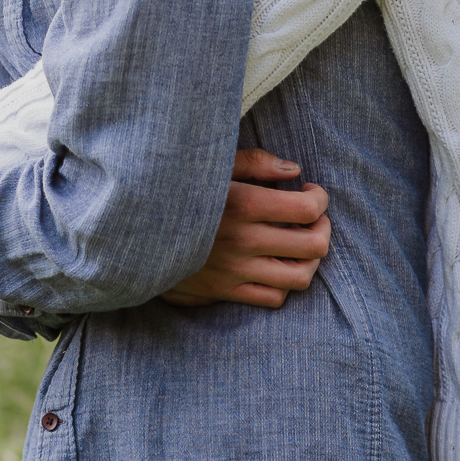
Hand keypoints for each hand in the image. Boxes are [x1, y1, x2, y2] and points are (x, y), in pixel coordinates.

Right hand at [158, 148, 330, 309]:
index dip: (319, 199)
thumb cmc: (177, 192)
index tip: (309, 192)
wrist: (136, 234)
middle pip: (314, 245)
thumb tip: (294, 171)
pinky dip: (285, 283)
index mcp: (243, 204)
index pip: (307, 208)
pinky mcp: (225, 292)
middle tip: (313, 218)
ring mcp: (236, 271)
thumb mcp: (211, 166)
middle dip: (323, 228)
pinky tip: (277, 264)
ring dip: (310, 260)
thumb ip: (254, 163)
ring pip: (300, 277)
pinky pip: (274, 298)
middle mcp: (244, 241)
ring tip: (301, 243)